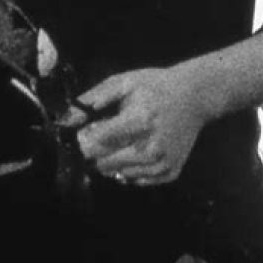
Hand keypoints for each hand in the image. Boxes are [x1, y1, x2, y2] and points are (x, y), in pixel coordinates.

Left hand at [72, 65, 207, 185]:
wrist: (194, 96)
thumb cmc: (155, 86)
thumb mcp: (123, 82)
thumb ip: (93, 98)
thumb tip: (67, 119)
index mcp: (140, 121)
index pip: (97, 144)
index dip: (83, 140)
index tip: (81, 133)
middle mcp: (152, 148)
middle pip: (104, 163)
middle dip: (95, 152)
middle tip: (102, 135)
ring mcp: (163, 163)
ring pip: (119, 174)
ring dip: (112, 160)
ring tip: (123, 139)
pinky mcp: (170, 173)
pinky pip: (136, 180)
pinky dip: (130, 168)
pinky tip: (135, 149)